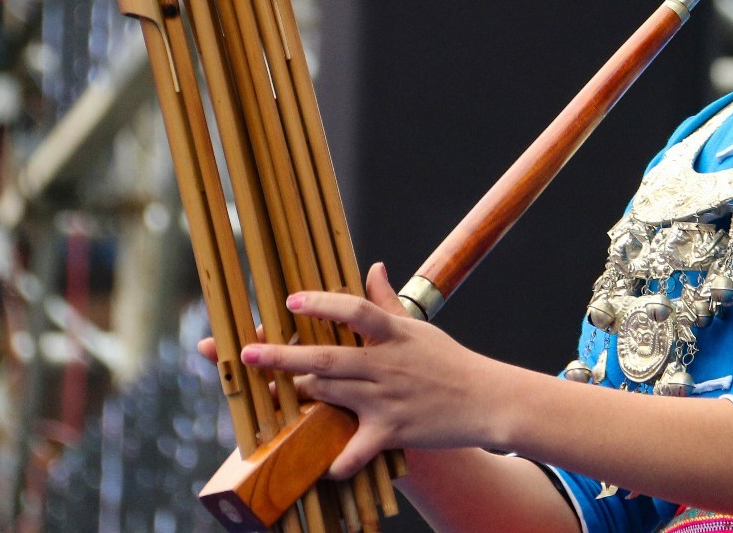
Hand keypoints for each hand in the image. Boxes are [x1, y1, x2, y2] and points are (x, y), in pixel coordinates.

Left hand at [238, 263, 509, 478]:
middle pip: (327, 357)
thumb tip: (374, 267)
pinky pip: (357, 449)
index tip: (290, 301)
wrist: (486, 399)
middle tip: (246, 353)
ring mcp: (387, 399)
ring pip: (331, 395)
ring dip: (300, 393)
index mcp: (393, 334)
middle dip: (282, 356)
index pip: (354, 311)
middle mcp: (385, 364)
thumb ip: (388, 302)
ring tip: (272, 392)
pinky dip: (338, 461)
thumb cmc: (450, 362)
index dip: (321, 304)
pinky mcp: (392, 431)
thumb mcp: (419, 327)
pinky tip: (319, 466)